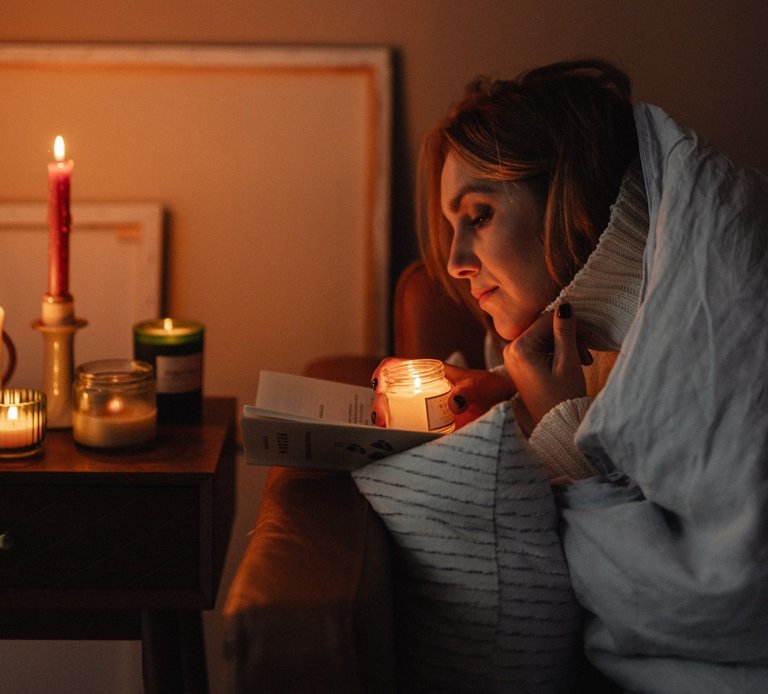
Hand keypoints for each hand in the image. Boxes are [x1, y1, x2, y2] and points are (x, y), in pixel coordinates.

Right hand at [369, 357, 514, 429]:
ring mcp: (422, 410)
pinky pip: (409, 433)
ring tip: (386, 435)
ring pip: (394, 414)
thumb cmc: (490, 389)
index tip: (379, 385)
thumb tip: (454, 403)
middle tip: (382, 420)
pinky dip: (399, 440)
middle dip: (380, 405)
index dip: (383, 372)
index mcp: (428, 373)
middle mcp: (420, 390)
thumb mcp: (482, 386)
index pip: (397, 366)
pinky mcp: (428, 429)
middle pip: (389, 394)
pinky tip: (398, 447)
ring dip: (385, 424)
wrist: (502, 407)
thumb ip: (470, 390)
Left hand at [503, 303, 586, 427]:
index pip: (547, 320)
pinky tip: (572, 362)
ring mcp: (514, 357)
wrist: (557, 424)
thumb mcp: (568, 362)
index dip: (571, 325)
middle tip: (587, 355)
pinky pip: (540, 347)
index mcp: (519, 347)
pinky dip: (558, 351)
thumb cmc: (563, 397)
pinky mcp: (520, 363)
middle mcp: (511, 349)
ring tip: (583, 361)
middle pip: (545, 328)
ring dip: (566, 344)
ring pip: (545, 337)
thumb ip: (565, 331)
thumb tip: (564, 304)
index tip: (589, 339)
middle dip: (569, 337)